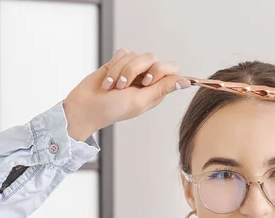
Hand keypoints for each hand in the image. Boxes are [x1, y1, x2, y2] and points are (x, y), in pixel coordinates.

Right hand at [63, 48, 190, 140]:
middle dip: (136, 70)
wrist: (86, 105)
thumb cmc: (113, 109)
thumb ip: (162, 88)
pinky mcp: (119, 62)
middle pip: (153, 58)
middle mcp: (147, 78)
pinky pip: (123, 53)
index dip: (160, 71)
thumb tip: (188, 82)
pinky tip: (107, 80)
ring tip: (113, 86)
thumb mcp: (140, 101)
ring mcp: (133, 69)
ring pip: (136, 55)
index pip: (171, 69)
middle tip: (125, 86)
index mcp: (156, 90)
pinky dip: (113, 66)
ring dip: (121, 71)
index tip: (146, 81)